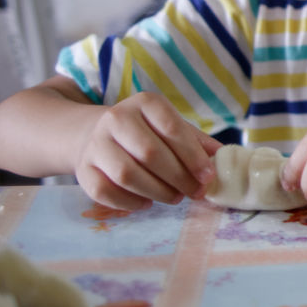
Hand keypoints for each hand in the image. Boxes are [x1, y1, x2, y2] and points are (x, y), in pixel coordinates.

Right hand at [75, 92, 220, 209]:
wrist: (99, 134)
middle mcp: (116, 118)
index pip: (172, 128)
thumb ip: (198, 142)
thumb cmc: (148, 133)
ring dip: (157, 192)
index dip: (193, 156)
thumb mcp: (174, 127)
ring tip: (175, 197)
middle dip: (178, 177)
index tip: (207, 176)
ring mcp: (96, 144)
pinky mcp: (82, 168)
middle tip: (194, 192)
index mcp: (145, 103)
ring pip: (127, 175)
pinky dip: (129, 203)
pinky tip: (146, 203)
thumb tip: (224, 158)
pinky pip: (105, 192)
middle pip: (150, 153)